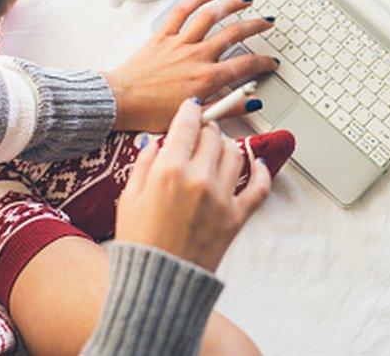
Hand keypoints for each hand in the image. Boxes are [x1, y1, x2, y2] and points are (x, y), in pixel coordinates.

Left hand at [103, 0, 277, 131]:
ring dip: (232, 4)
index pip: (246, 65)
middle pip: (234, 34)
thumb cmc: (151, 113)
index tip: (271, 62)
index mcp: (207, 79)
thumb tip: (250, 103)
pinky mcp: (163, 36)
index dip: (264, 62)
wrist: (121, 101)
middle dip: (255, 26)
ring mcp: (180, 43)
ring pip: (211, 16)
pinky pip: (182, 11)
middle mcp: (197, 56)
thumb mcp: (195, 118)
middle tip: (267, 22)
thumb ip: (226, 109)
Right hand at [114, 98, 271, 271]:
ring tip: (218, 148)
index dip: (189, 111)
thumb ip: (144, 164)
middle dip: (206, 129)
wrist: (158, 282)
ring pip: (236, 153)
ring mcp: (221, 197)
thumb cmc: (139, 242)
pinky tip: (257, 163)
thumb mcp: (129, 197)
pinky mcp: (237, 217)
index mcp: (169, 169)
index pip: (186, 125)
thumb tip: (155, 142)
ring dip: (227, 145)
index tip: (191, 109)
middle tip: (201, 132)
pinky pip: (258, 186)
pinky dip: (260, 171)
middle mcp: (199, 178)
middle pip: (212, 136)